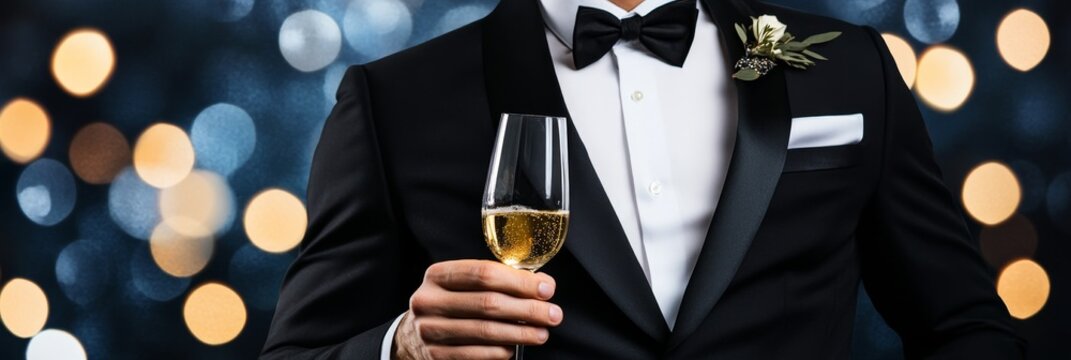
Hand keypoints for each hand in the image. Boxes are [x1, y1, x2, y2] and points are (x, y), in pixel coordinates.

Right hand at [393, 260, 562, 359]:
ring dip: (521, 333)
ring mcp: (429, 331)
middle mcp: (428, 301)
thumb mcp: (462, 285)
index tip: (546, 288)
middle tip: (553, 314)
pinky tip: (515, 347)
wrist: (413, 335)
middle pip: (488, 303)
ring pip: (485, 331)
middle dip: (528, 309)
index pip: (484, 274)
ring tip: (542, 333)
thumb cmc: (450, 304)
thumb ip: (496, 280)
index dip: (519, 281)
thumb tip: (540, 284)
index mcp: (437, 275)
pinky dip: (501, 351)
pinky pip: (477, 354)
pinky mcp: (435, 356)